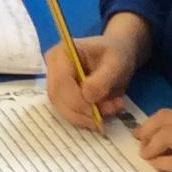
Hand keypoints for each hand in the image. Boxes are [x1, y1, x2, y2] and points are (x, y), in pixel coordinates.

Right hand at [43, 11, 149, 131]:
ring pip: (62, 108)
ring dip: (85, 117)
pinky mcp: (62, 95)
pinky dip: (86, 118)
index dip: (76, 100)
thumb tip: (88, 97)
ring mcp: (55, 82)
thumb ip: (102, 80)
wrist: (118, 54)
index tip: (96, 112)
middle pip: (57, 97)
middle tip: (106, 116)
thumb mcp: (116, 64)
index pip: (61, 81)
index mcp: (62, 53)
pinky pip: (69, 112)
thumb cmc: (116, 54)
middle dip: (81, 112)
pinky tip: (104, 113)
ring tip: (110, 110)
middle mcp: (53, 67)